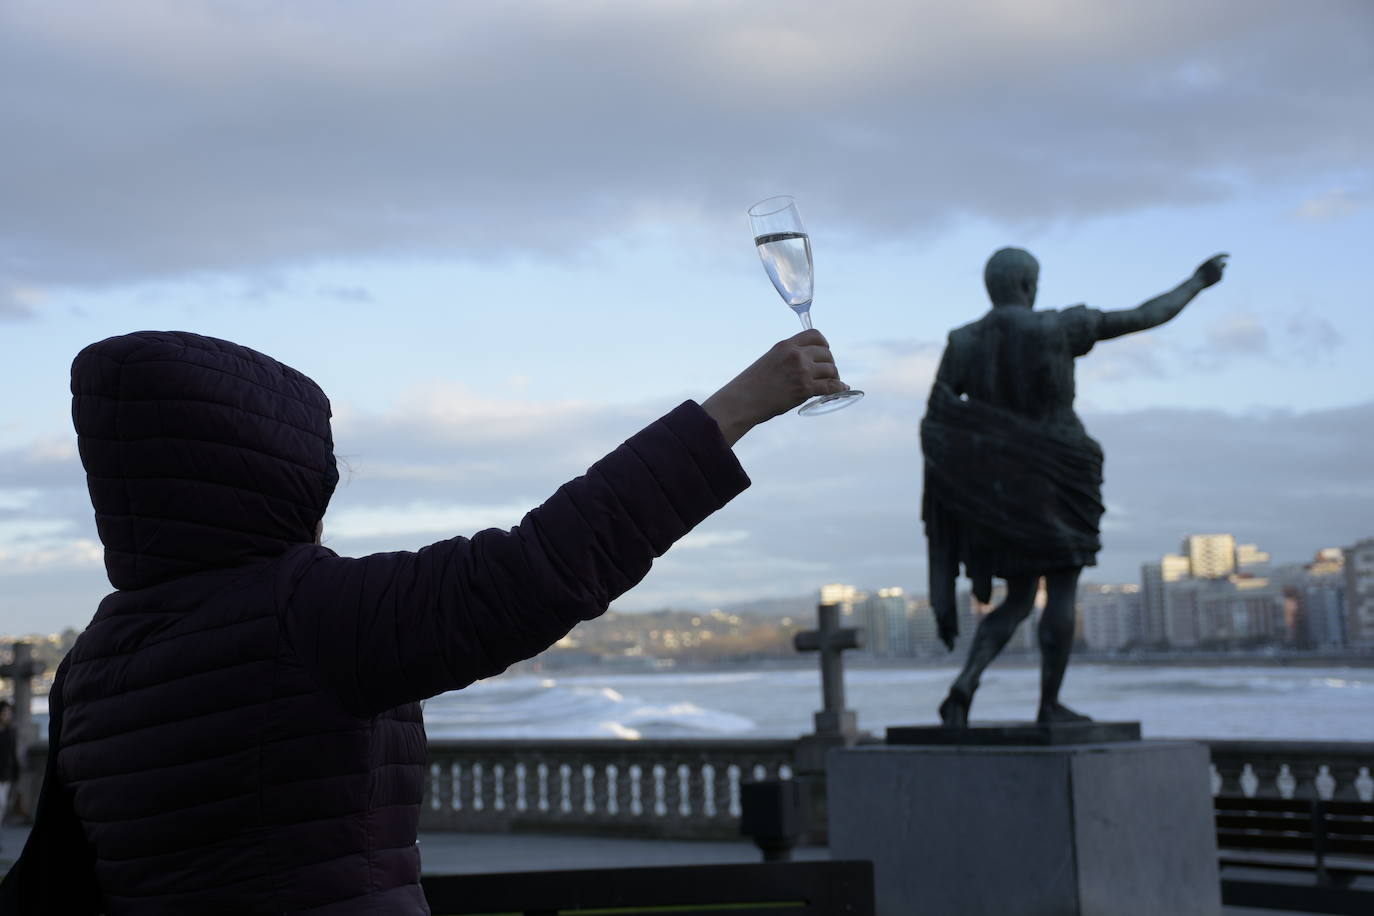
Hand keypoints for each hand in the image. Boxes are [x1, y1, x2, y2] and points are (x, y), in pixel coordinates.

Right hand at [702, 329, 849, 444]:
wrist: (743, 400)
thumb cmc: (753, 384)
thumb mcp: (770, 361)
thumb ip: (787, 358)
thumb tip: (806, 364)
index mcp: (786, 345)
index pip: (815, 335)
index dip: (824, 344)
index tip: (825, 352)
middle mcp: (796, 355)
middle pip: (826, 353)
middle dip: (830, 363)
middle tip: (828, 373)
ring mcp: (801, 371)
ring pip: (830, 370)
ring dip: (834, 377)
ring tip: (832, 383)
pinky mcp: (805, 388)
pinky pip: (831, 386)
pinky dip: (839, 388)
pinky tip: (842, 388)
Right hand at [1192, 253, 1228, 288]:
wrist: (1197, 282)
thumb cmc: (1199, 273)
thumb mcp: (1204, 265)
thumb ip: (1213, 263)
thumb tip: (1225, 263)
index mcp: (1212, 260)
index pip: (1221, 255)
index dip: (1225, 255)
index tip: (1229, 255)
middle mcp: (1217, 265)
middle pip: (1223, 264)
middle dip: (1224, 264)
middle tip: (1225, 265)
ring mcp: (1219, 272)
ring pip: (1221, 270)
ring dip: (1218, 271)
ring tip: (1210, 275)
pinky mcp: (1220, 278)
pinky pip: (1220, 276)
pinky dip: (1216, 277)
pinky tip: (1210, 279)